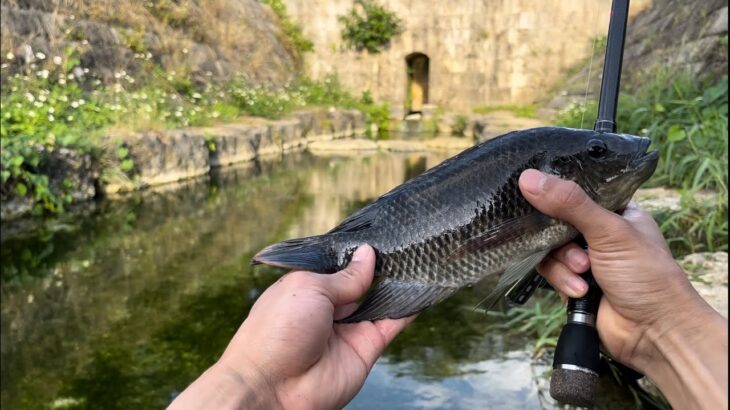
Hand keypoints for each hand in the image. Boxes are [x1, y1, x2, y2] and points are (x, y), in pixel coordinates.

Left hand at [169, 245, 414, 409]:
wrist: (273, 387)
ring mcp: (348, 329)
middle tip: (403, 245)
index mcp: (306, 288)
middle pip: (361, 283)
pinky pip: (391, 324)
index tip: (379, 236)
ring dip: (396, 285)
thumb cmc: (276, 331)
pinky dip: (407, 309)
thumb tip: (368, 254)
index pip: (338, 266)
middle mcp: (328, 308)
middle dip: (379, 267)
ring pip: (379, 302)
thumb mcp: (309, 289)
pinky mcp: (366, 349)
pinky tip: (422, 288)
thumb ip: (345, 276)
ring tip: (416, 260)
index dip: (357, 253)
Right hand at [519, 169, 726, 408]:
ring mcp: (584, 260)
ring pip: (550, 250)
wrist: (653, 333)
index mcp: (616, 212)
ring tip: (583, 276)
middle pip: (556, 222)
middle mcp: (598, 234)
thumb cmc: (645, 274)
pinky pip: (550, 273)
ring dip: (563, 265)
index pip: (576, 192)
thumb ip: (569, 203)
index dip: (556, 194)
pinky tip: (580, 292)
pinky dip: (562, 282)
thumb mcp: (609, 232)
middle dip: (561, 240)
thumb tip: (527, 177)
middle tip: (576, 251)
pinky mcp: (572, 283)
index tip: (534, 193)